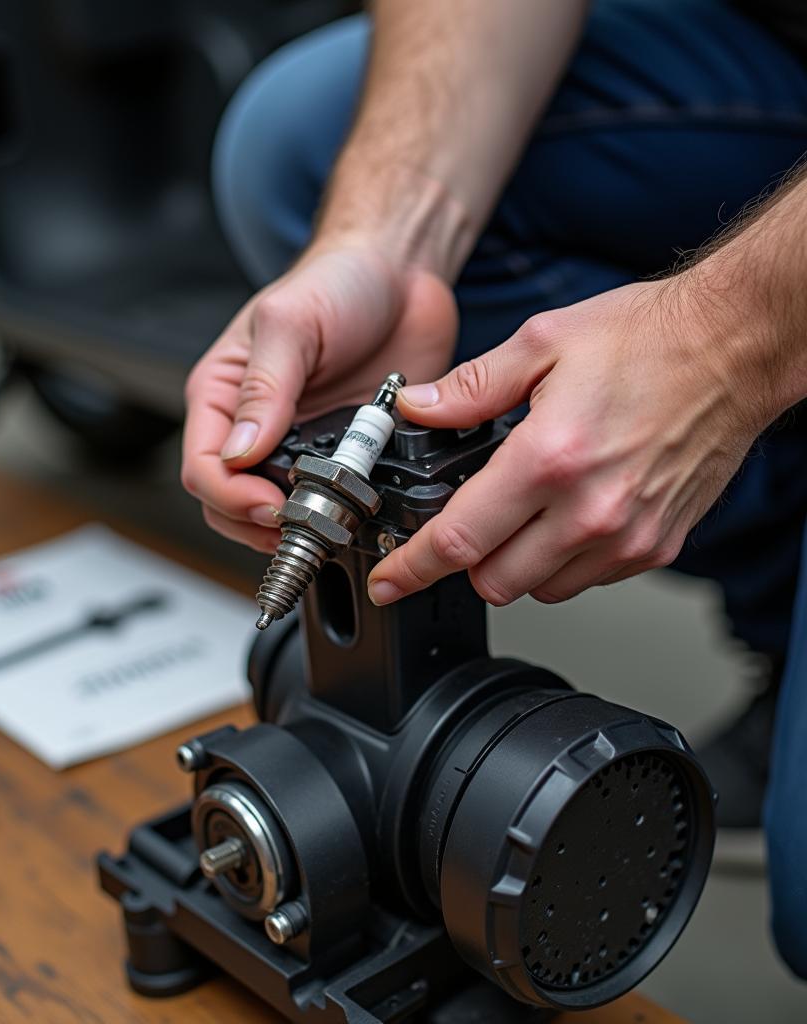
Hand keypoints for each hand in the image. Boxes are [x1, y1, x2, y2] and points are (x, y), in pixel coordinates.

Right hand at [181, 243, 457, 551]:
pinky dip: (343, 514)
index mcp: (223, 396)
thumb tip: (239, 452)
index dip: (230, 497)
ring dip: (300, 525)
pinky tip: (357, 508)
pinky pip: (336, 502)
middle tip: (298, 523)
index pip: (203, 469)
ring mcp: (301, 447)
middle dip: (258, 523)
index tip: (268, 503)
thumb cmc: (336, 282)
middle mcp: (256, 428)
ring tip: (327, 520)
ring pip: (280, 512)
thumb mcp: (290, 323)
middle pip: (231, 504)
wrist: (402, 274)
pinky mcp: (345, 457)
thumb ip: (264, 389)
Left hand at [368, 277, 767, 606]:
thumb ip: (469, 387)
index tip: (388, 582)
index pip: (459, 539)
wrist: (737, 346)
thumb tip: (417, 408)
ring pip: (540, 590)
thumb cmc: (650, 339)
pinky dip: (563, 561)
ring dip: (515, 564)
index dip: (412, 568)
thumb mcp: (541, 343)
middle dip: (466, 561)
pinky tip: (567, 513)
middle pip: (493, 582)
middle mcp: (590, 510)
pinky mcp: (657, 546)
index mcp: (549, 458)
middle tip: (468, 520)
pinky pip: (587, 580)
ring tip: (525, 511)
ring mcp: (627, 536)